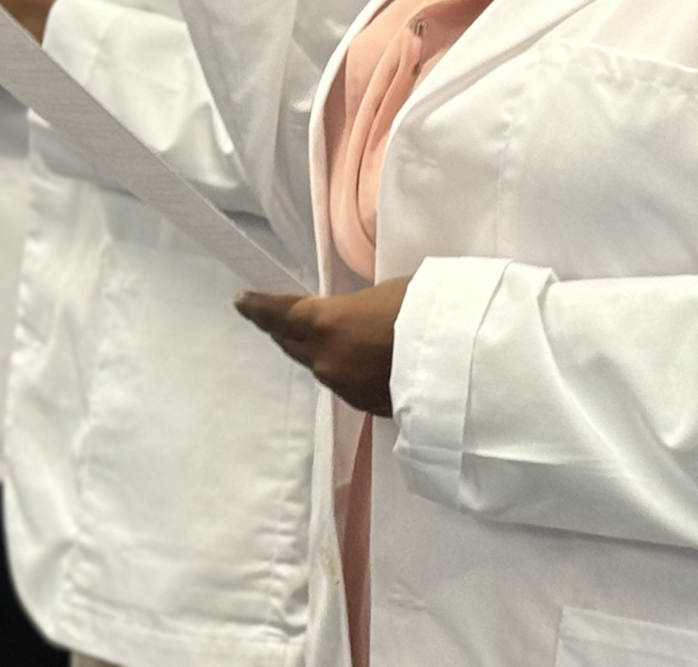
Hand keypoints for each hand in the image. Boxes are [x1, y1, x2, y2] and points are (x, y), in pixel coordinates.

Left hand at [235, 277, 411, 415]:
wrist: (455, 362)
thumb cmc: (423, 310)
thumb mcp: (384, 292)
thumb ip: (356, 306)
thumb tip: (356, 315)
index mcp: (325, 322)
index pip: (278, 314)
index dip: (257, 308)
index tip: (242, 301)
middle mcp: (325, 358)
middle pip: (291, 343)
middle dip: (282, 329)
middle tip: (276, 317)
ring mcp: (343, 386)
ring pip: (317, 365)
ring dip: (315, 351)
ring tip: (327, 337)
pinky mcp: (364, 405)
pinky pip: (342, 381)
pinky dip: (343, 369)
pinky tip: (359, 361)